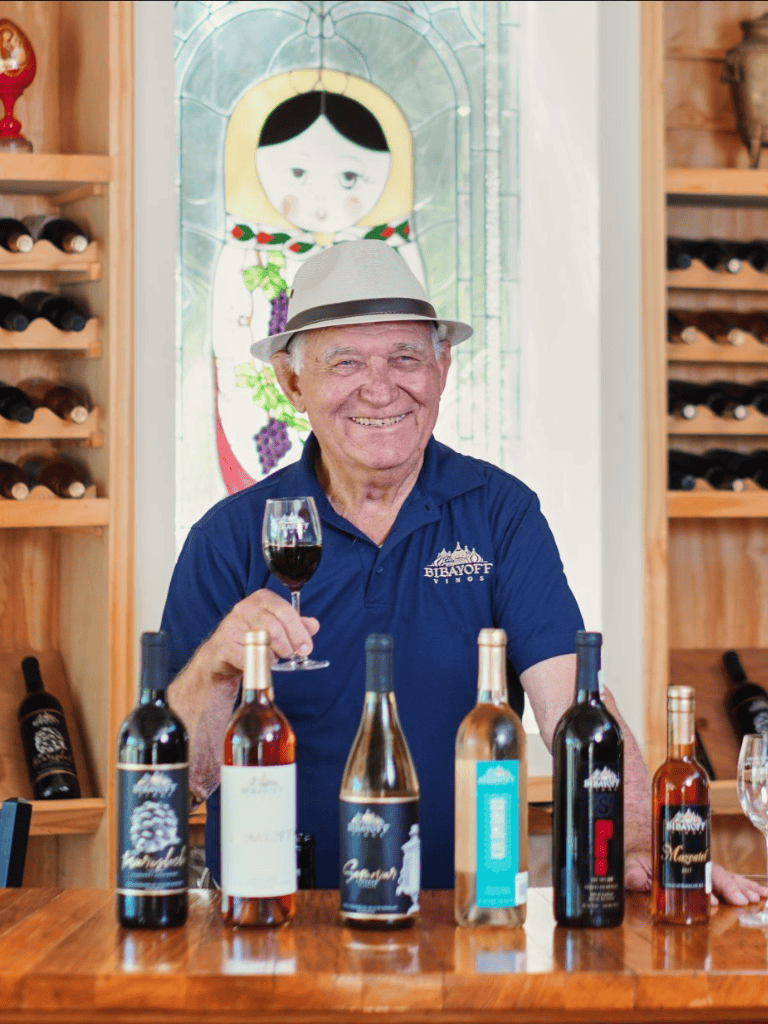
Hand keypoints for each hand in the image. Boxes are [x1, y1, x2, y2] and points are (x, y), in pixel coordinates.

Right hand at [202, 588, 319, 682]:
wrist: (222, 656)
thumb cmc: (253, 638)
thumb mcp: (277, 628)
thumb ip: (296, 626)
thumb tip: (314, 625)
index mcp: (262, 598)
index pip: (286, 611)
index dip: (299, 632)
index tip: (307, 648)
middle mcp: (245, 607)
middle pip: (274, 627)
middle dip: (288, 645)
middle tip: (291, 655)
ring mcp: (232, 624)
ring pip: (262, 642)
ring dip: (274, 655)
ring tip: (275, 659)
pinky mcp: (224, 644)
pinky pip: (249, 657)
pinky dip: (259, 664)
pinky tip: (261, 664)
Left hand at [625, 851, 767, 905]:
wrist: (641, 834)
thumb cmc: (635, 853)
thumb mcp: (630, 864)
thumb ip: (629, 873)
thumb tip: (630, 879)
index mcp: (678, 861)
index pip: (698, 872)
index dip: (709, 885)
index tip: (718, 900)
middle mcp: (693, 862)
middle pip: (717, 873)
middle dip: (733, 887)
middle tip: (746, 900)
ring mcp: (701, 866)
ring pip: (726, 875)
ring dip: (743, 886)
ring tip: (761, 896)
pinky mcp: (705, 871)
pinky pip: (727, 876)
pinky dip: (743, 884)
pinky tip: (758, 892)